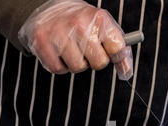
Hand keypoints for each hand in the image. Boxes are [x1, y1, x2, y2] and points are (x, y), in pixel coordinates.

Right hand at [18, 0, 132, 79]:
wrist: (49, 10)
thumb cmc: (82, 24)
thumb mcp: (104, 28)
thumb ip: (120, 50)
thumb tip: (126, 73)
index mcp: (99, 18)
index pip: (118, 49)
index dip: (116, 56)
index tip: (112, 54)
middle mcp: (79, 23)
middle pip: (99, 63)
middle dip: (94, 60)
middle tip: (87, 48)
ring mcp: (59, 32)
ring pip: (78, 68)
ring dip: (76, 63)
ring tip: (71, 48)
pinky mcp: (41, 42)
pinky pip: (58, 69)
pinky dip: (60, 65)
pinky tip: (58, 51)